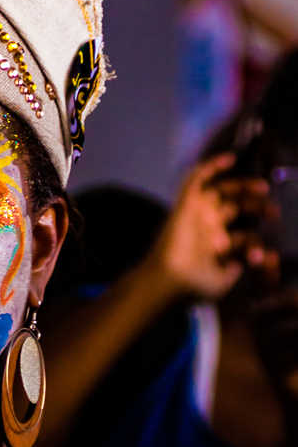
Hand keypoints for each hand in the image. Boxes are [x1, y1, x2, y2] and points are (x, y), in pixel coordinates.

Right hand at [148, 154, 275, 301]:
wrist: (172, 280)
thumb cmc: (195, 286)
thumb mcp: (225, 282)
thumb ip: (238, 271)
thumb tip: (249, 261)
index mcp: (218, 245)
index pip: (244, 236)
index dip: (258, 243)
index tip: (268, 255)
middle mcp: (208, 226)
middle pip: (235, 207)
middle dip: (257, 208)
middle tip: (274, 212)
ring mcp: (197, 213)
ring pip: (221, 191)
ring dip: (242, 187)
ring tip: (263, 188)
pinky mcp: (186, 204)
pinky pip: (196, 179)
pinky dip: (211, 166)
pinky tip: (230, 160)